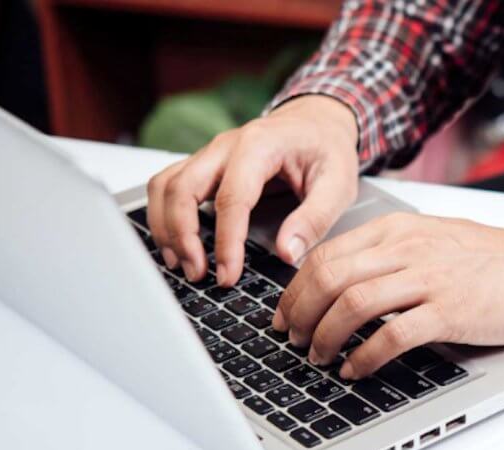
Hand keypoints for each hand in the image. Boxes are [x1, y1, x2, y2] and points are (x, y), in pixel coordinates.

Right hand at [146, 95, 358, 285]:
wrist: (318, 121)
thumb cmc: (327, 148)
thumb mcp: (339, 183)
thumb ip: (315, 218)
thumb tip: (288, 253)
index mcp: (260, 145)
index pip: (232, 197)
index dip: (226, 241)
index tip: (228, 274)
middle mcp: (226, 145)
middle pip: (183, 187)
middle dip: (183, 235)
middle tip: (198, 274)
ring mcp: (210, 154)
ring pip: (166, 186)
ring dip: (166, 228)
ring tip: (182, 264)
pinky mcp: (204, 165)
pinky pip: (169, 186)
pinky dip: (165, 216)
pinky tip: (177, 244)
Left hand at [273, 213, 503, 378]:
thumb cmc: (498, 260)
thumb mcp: (436, 240)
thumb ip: (393, 254)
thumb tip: (347, 282)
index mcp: (399, 230)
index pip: (328, 254)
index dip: (296, 288)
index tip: (286, 313)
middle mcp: (409, 248)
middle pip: (329, 276)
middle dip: (300, 312)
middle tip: (292, 339)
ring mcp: (430, 278)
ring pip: (352, 302)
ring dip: (325, 335)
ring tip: (317, 357)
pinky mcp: (451, 311)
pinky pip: (393, 335)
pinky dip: (365, 356)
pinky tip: (355, 370)